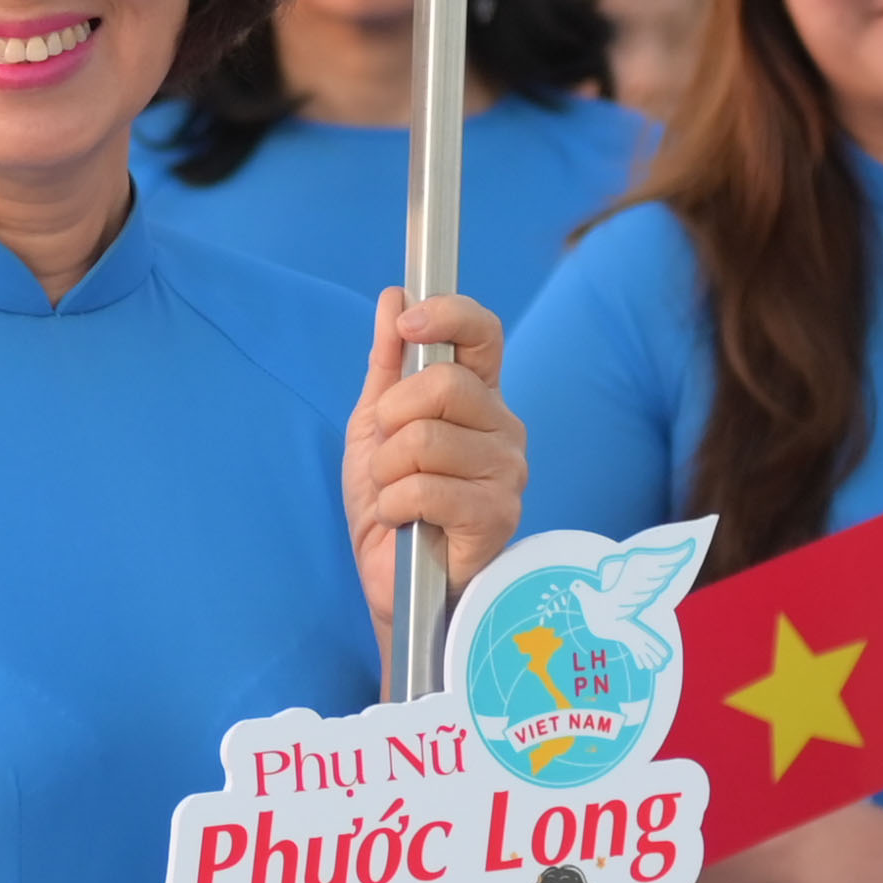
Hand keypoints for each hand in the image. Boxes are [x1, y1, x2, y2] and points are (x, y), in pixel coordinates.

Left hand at [344, 289, 525, 635]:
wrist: (392, 586)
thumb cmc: (392, 509)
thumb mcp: (375, 428)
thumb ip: (388, 365)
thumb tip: (394, 297)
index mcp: (478, 400)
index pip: (484, 334)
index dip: (447, 315)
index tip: (408, 323)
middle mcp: (503, 429)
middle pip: (446, 384)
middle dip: (393, 417)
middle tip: (387, 453)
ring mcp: (506, 473)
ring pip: (427, 438)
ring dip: (388, 470)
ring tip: (395, 495)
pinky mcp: (496, 516)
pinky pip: (426, 487)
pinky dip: (396, 504)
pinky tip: (405, 521)